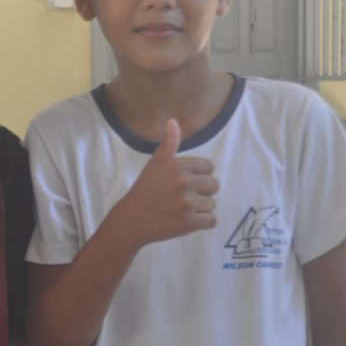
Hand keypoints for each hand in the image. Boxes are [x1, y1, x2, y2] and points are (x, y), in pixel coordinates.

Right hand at [107, 119, 218, 248]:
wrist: (130, 220)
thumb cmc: (144, 191)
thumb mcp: (154, 164)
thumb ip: (168, 144)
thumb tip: (173, 121)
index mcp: (177, 165)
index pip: (209, 167)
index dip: (199, 176)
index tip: (184, 183)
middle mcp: (183, 182)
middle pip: (214, 185)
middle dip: (202, 193)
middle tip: (183, 198)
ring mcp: (186, 203)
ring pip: (212, 205)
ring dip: (201, 210)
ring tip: (182, 210)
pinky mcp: (188, 223)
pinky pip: (212, 221)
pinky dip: (203, 223)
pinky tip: (188, 221)